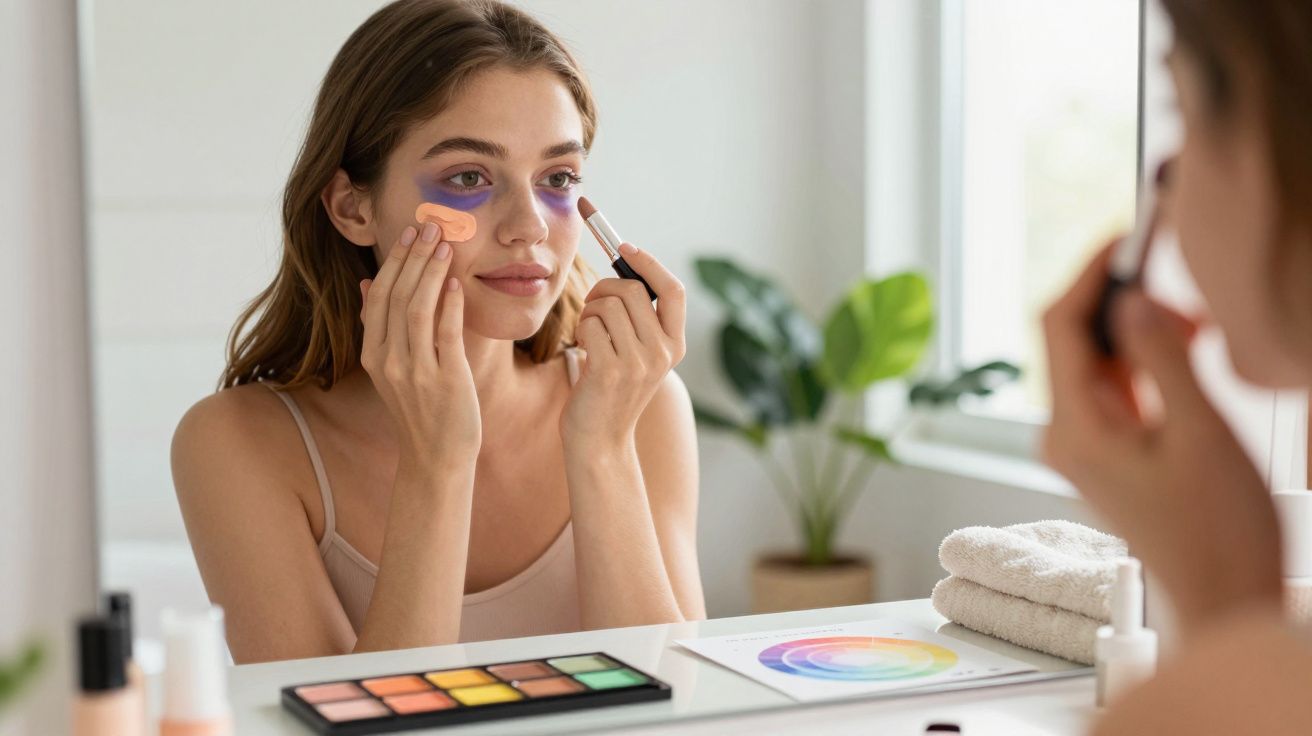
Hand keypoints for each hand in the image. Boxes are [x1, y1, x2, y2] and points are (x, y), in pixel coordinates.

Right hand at [360, 221, 479, 464]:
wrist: (436, 457)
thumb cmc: (420, 409)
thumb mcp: (391, 368)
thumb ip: (380, 327)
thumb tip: (366, 283)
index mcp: (373, 355)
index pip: (379, 297)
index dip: (394, 262)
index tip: (410, 235)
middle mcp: (389, 361)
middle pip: (397, 297)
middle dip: (414, 258)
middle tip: (431, 228)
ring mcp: (416, 372)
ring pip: (418, 310)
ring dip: (432, 273)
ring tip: (445, 246)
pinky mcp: (445, 381)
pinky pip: (446, 335)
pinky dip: (450, 305)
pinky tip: (457, 283)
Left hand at [562, 243, 686, 445]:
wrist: (599, 440)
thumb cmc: (611, 390)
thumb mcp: (638, 354)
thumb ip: (640, 318)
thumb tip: (626, 262)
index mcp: (675, 346)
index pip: (673, 290)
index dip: (649, 263)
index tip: (625, 248)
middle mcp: (663, 354)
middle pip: (632, 290)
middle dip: (604, 289)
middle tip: (592, 307)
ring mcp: (638, 363)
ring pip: (607, 305)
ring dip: (589, 313)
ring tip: (588, 335)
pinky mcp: (610, 371)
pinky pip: (591, 325)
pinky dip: (580, 331)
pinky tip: (582, 350)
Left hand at [1040, 242, 1281, 623]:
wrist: (1222, 593)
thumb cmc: (1218, 528)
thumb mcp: (1199, 432)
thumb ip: (1162, 358)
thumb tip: (1132, 299)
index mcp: (1073, 428)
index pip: (1059, 326)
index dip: (1090, 274)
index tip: (1127, 236)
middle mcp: (1063, 433)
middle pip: (1073, 339)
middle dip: (1123, 302)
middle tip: (1186, 299)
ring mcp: (1079, 442)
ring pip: (1096, 359)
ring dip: (1140, 332)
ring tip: (1198, 331)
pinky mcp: (1103, 449)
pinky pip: (1112, 385)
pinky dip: (1144, 360)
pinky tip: (1186, 355)